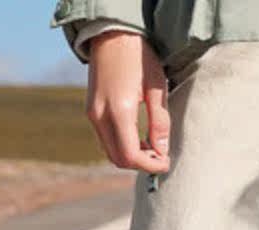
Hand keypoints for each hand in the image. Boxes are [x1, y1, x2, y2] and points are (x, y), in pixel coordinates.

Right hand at [85, 30, 170, 172]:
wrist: (112, 35)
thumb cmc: (139, 57)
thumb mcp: (157, 87)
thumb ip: (160, 121)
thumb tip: (163, 150)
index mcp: (118, 110)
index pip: (130, 155)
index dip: (150, 165)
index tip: (167, 162)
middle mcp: (100, 116)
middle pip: (117, 158)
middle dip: (141, 164)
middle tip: (162, 156)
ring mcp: (92, 114)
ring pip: (109, 151)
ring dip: (131, 156)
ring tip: (153, 146)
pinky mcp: (91, 110)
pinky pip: (105, 139)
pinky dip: (121, 146)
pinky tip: (139, 138)